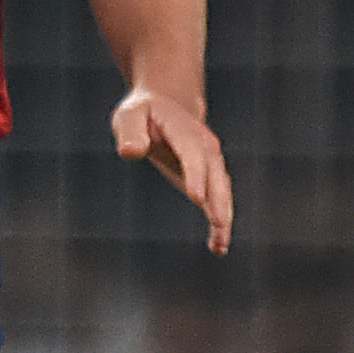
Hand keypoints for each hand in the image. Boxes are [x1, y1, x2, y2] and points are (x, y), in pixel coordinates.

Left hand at [112, 85, 232, 253]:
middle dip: (218, 201)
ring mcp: (211, 163)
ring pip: (221, 192)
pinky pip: (216, 201)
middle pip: (215, 176)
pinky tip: (218, 247)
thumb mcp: (129, 116)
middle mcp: (206, 148)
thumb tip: (130, 152)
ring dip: (223, 217)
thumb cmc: (143, 113)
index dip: (196, 175)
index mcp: (185, 131)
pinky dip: (219, 223)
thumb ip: (130, 132)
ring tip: (221, 245)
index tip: (197, 198)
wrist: (166, 106)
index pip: (193, 155)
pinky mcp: (207, 179)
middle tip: (220, 225)